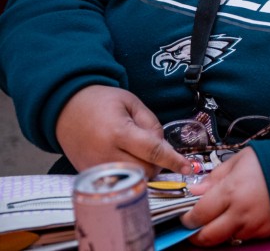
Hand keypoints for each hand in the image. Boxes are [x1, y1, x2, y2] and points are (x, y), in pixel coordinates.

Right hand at [55, 85, 191, 175]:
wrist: (65, 108)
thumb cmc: (101, 102)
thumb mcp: (132, 103)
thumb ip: (152, 125)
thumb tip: (163, 148)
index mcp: (119, 132)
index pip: (153, 151)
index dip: (174, 160)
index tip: (189, 168)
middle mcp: (106, 153)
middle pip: (145, 171)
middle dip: (158, 164)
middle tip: (154, 150)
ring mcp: (96, 167)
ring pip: (132, 181)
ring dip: (143, 171)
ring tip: (137, 153)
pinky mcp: (89, 175)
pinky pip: (118, 182)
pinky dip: (129, 175)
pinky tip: (125, 160)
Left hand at [181, 148, 269, 245]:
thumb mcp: (240, 159)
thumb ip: (215, 177)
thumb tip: (194, 191)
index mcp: (231, 191)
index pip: (197, 215)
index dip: (186, 217)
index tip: (185, 214)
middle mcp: (240, 212)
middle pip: (207, 237)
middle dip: (195, 234)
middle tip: (194, 226)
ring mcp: (254, 225)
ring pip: (224, 238)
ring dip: (218, 231)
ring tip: (221, 217)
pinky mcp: (265, 231)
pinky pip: (243, 236)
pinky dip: (237, 230)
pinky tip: (241, 215)